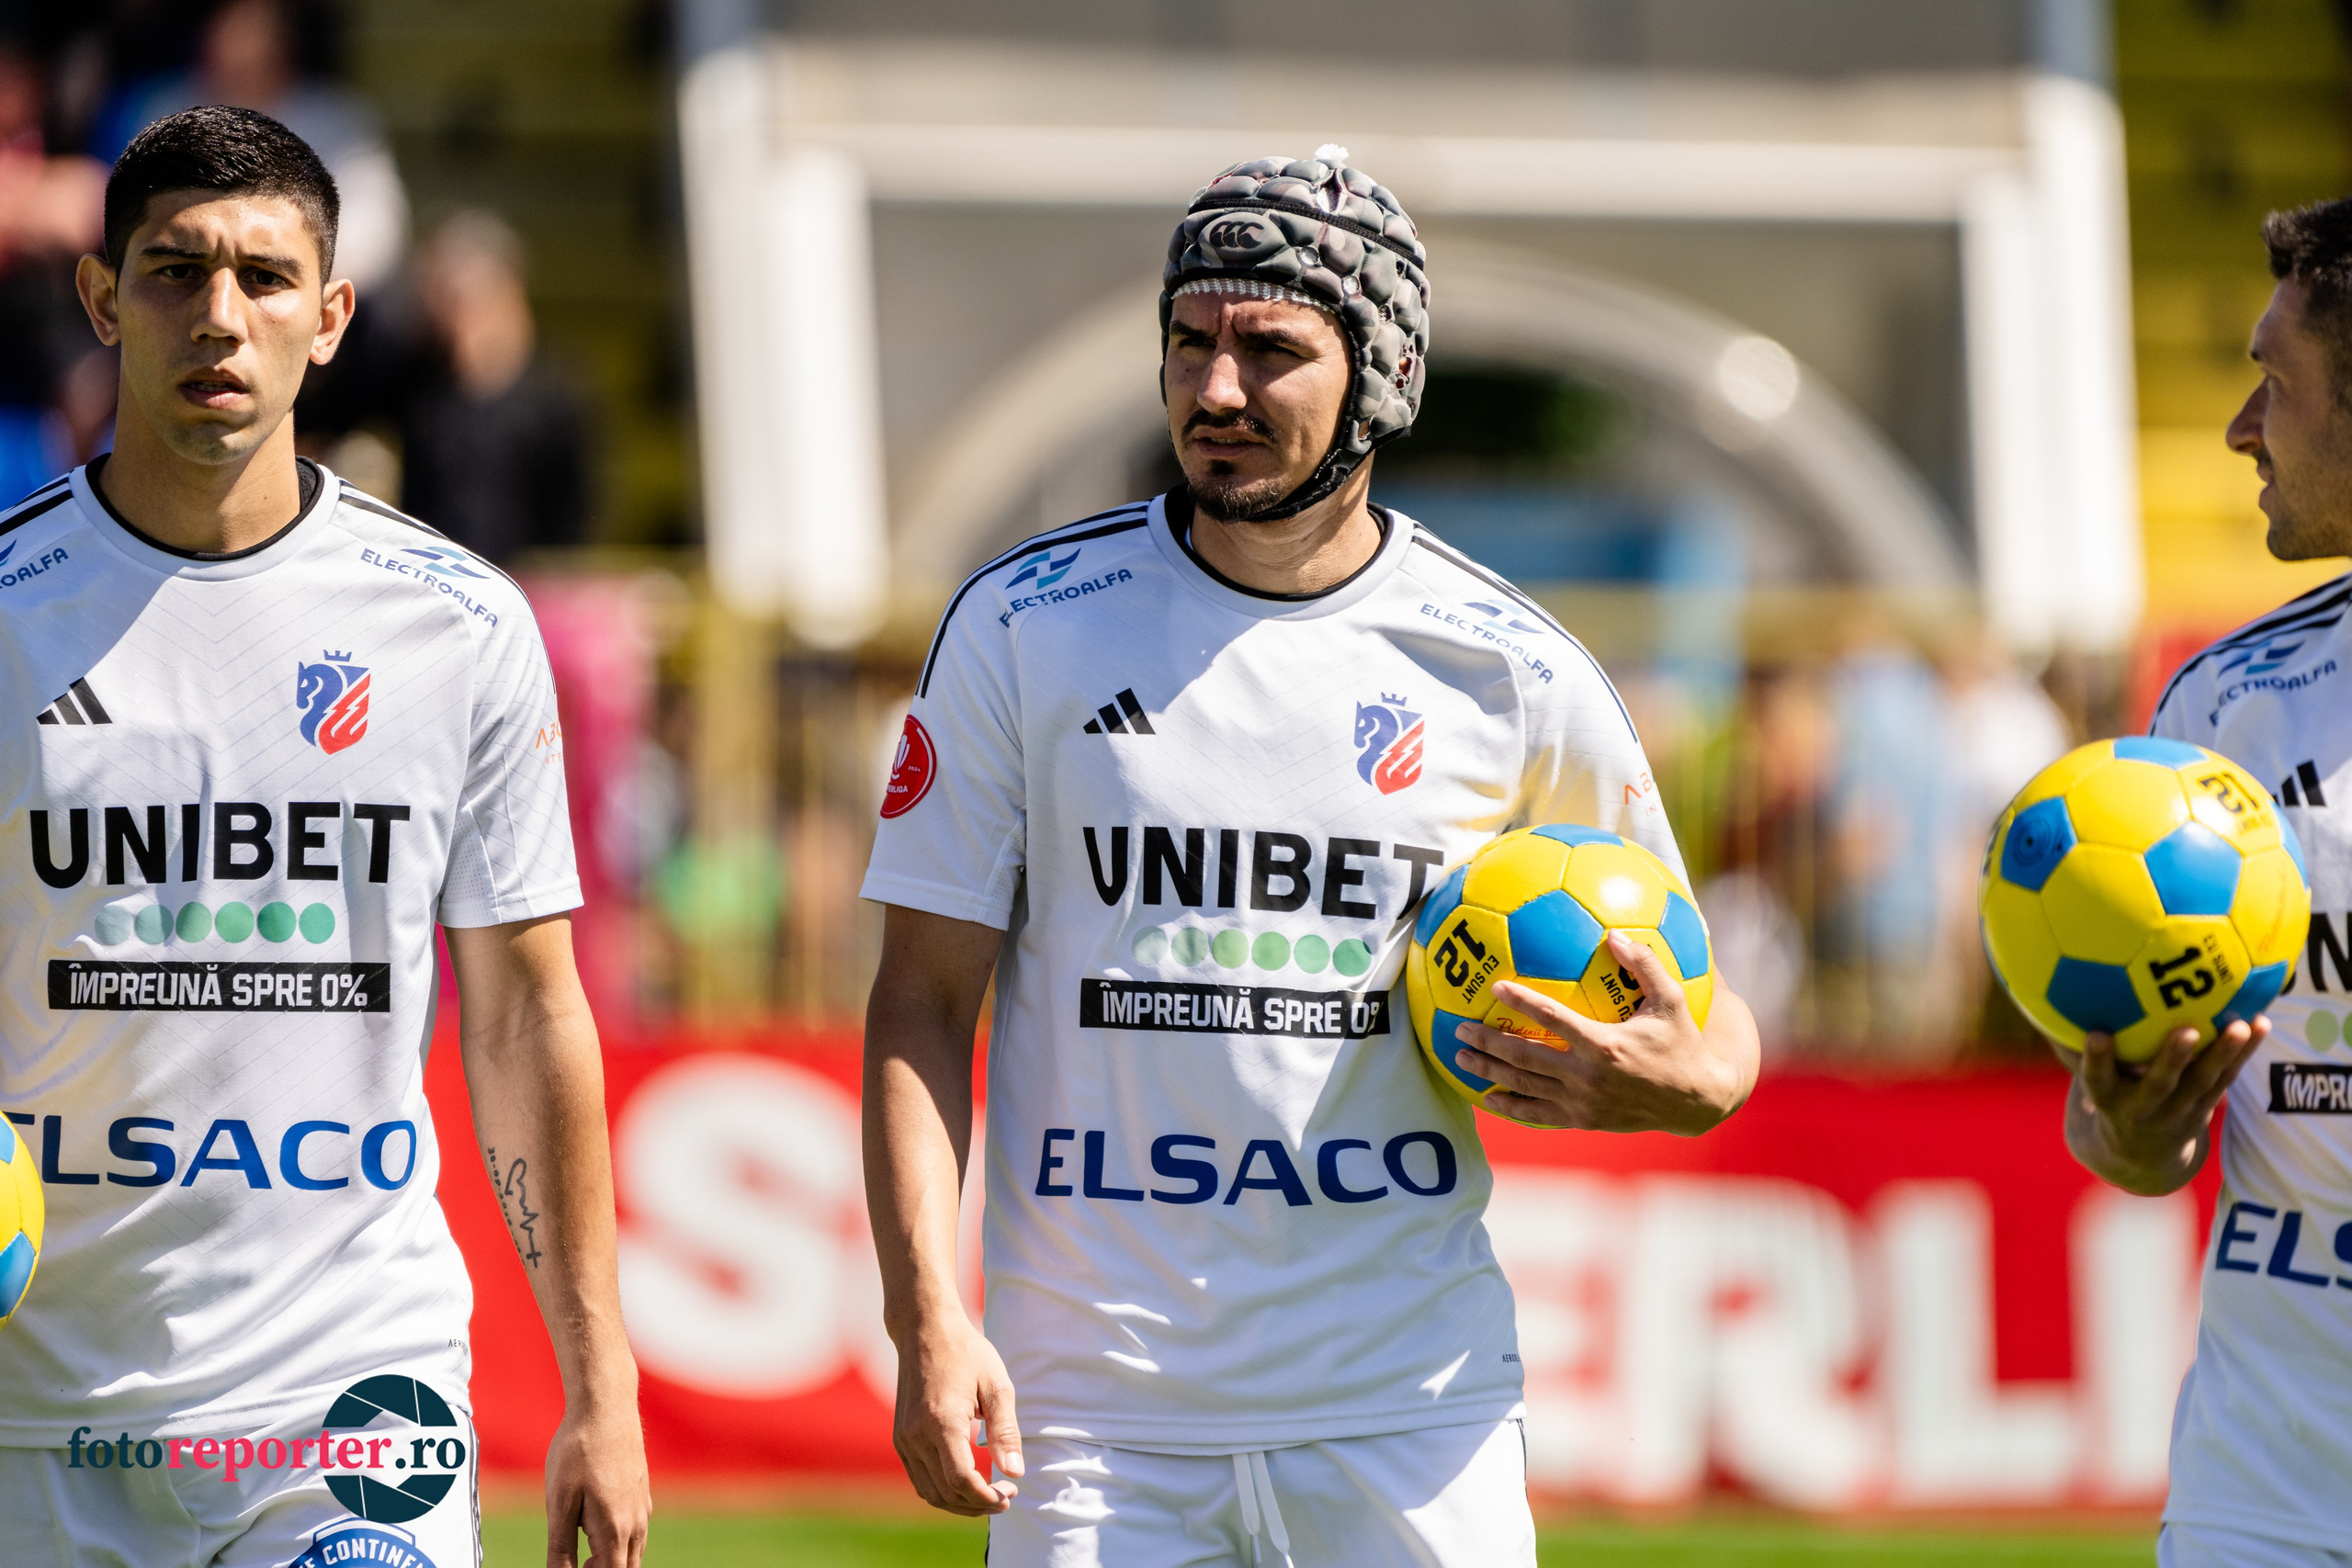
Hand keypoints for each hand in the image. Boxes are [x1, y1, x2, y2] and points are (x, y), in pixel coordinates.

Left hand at [543, 1392, 649, 1567]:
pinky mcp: (641, 1490)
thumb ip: (560, 1547)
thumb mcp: (559, 1502)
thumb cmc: (578, 1452)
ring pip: (634, 1550)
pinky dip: (621, 1540)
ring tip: (582, 1548)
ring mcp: (642, 1505)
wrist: (606, 1406)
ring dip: (613, 1557)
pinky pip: (637, 1529)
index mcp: (614, 1529)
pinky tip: (597, 1520)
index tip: (573, 1567)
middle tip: (575, 1563)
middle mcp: (635, 1522)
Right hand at [893, 1312, 1023, 1515]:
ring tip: (989, 1494)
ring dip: (959, 1503)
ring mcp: (903, 1438)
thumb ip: (1006, 1432)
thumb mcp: (996, 1386)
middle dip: (978, 1504)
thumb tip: (1015, 1473)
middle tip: (1006, 1495)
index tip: (1011, 1493)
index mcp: (941, 1422)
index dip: (987, 1497)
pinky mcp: (900, 1437)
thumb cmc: (966, 1353)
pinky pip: (919, 1478)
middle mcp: (915, 1435)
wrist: (924, 1329)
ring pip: (929, 1492)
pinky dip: (943, 1490)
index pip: (961, 1480)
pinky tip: (967, 1481)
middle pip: (945, 1493)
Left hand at [1452, 931, 1743, 1133]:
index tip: (1495, 986)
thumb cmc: (1682, 1044)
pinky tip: (1488, 1097)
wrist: (1695, 1101)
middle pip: (1525, 1057)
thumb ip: (1644, 965)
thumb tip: (1614, 933)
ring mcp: (1582, 1102)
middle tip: (1458, 1026)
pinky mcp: (1582, 1119)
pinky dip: (1510, 1106)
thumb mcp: (1671, 1002)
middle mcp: (1587, 1077)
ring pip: (1524, 1086)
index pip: (1553, 1020)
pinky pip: (1538, 1114)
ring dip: (1489, 1070)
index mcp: (1604, 1045)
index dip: (1523, 1002)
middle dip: (1488, 1041)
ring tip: (1460, 1056)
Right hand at [2068, 1016, 2265, 1194]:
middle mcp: (2143, 1109)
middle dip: (2173, 1059)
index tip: (2097, 1035)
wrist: (2139, 1156)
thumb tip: (2050, 995)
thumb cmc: (2106, 1098)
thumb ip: (2076, 1047)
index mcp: (2107, 1101)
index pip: (2097, 1081)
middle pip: (2160, 1085)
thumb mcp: (2087, 1080)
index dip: (2097, 1060)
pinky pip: (2226, 1078)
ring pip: (2204, 1082)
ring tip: (2241, 1026)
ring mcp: (2178, 1111)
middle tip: (2187, 1031)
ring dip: (2224, 1054)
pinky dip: (2244, 1052)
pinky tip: (2261, 1023)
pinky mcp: (2204, 1107)